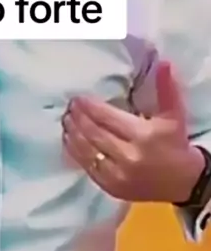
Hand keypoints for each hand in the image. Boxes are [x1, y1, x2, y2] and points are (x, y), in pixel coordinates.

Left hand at [62, 61, 204, 202]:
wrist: (185, 183)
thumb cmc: (175, 144)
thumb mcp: (174, 115)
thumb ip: (166, 88)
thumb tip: (164, 63)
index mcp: (142, 136)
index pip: (108, 118)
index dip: (90, 107)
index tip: (78, 98)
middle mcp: (128, 156)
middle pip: (94, 133)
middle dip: (79, 118)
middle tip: (69, 106)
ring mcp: (118, 175)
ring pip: (87, 150)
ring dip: (73, 134)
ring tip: (66, 120)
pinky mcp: (111, 188)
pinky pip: (87, 168)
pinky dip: (75, 152)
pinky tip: (69, 140)